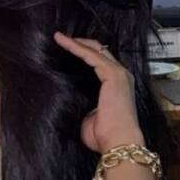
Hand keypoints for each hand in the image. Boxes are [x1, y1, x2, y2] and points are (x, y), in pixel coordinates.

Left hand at [52, 31, 143, 153]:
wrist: (118, 141)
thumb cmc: (104, 136)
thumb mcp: (90, 116)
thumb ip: (85, 105)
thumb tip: (73, 101)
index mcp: (115, 85)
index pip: (99, 62)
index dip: (84, 54)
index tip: (66, 50)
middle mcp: (120, 75)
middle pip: (99, 51)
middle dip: (80, 43)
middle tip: (61, 39)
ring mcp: (118, 73)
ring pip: (95, 50)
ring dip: (76, 42)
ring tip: (59, 37)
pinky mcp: (113, 74)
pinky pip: (92, 55)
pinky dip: (77, 48)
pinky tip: (65, 43)